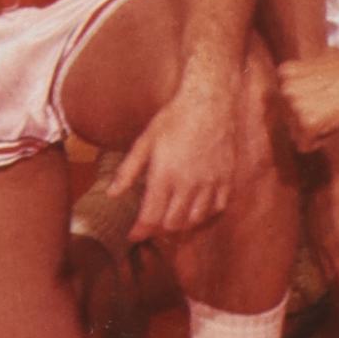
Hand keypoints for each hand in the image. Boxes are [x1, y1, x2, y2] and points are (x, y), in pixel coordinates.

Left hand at [104, 64, 238, 242]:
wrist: (209, 101)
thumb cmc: (174, 118)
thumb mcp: (145, 140)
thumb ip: (128, 170)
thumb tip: (112, 194)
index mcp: (165, 175)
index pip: (151, 216)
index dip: (140, 231)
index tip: (133, 235)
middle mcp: (189, 184)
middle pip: (173, 223)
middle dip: (159, 228)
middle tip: (150, 224)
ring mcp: (211, 183)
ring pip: (195, 219)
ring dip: (181, 224)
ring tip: (171, 218)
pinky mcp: (227, 179)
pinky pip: (217, 208)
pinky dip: (205, 214)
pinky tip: (195, 208)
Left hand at [277, 43, 338, 149]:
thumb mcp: (318, 65)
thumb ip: (303, 79)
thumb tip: (302, 93)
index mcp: (286, 73)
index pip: (285, 103)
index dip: (307, 106)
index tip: (323, 101)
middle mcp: (285, 88)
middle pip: (289, 120)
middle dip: (309, 119)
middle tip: (332, 108)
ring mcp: (295, 105)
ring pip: (297, 133)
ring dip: (316, 129)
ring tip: (335, 113)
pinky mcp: (308, 122)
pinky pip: (305, 145)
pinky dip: (320, 141)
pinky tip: (334, 125)